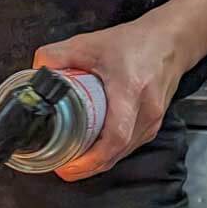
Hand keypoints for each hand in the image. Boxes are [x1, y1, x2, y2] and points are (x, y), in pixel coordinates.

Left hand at [33, 11, 191, 181]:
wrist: (170, 41)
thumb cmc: (136, 42)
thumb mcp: (90, 43)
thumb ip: (57, 55)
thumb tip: (36, 71)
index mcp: (130, 90)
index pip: (115, 136)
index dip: (91, 158)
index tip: (69, 165)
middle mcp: (146, 111)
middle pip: (116, 152)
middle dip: (87, 166)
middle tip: (62, 167)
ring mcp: (152, 121)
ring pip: (122, 154)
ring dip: (97, 162)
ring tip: (72, 162)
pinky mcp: (152, 126)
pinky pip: (128, 148)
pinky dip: (108, 154)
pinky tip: (91, 152)